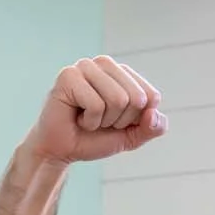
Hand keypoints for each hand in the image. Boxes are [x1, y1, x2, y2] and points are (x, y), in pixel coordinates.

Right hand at [26, 57, 166, 165]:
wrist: (60, 151)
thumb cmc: (92, 138)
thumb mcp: (130, 136)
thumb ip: (152, 128)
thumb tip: (154, 114)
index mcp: (122, 72)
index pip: (151, 96)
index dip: (136, 120)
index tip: (115, 122)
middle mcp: (105, 63)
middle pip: (136, 98)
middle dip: (119, 121)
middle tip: (98, 122)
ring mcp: (85, 66)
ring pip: (118, 100)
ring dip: (103, 121)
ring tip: (86, 119)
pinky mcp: (68, 76)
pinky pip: (96, 105)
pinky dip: (88, 121)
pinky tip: (76, 118)